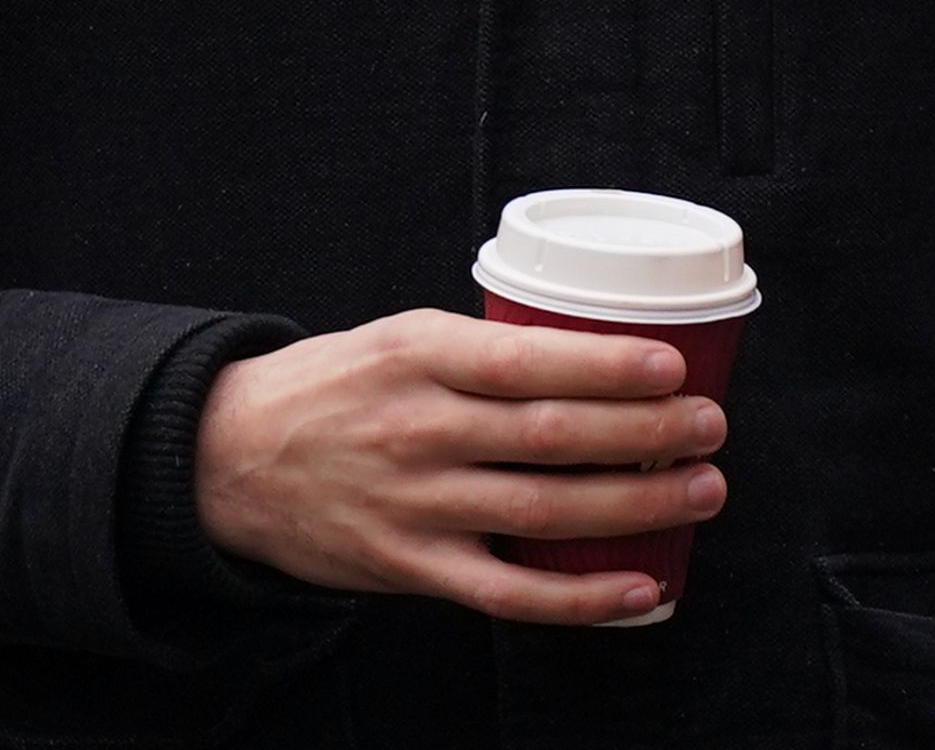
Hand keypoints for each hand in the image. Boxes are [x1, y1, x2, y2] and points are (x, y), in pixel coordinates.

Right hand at [193, 310, 729, 623]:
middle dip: (646, 434)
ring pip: (543, 509)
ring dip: (634, 504)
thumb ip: (483, 350)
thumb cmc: (336, 387)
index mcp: (419, 357)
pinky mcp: (406, 567)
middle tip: (710, 427)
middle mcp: (417, 431)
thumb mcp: (400, 337)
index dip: (608, 366)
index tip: (674, 365)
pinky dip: (578, 596)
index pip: (527, 361)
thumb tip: (595, 350)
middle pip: (551, 435)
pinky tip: (638, 586)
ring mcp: (412, 505)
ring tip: (701, 490)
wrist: (225, 458)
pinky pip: (505, 591)